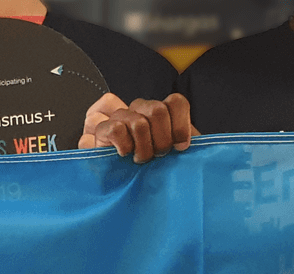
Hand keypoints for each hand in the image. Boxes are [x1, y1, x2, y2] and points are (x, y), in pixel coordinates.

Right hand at [78, 93, 197, 163]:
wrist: (129, 192)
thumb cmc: (154, 170)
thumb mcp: (175, 155)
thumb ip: (182, 141)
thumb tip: (191, 142)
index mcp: (158, 112)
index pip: (175, 102)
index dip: (180, 125)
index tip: (181, 147)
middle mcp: (138, 110)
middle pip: (157, 110)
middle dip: (162, 139)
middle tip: (159, 156)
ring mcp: (119, 117)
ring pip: (139, 122)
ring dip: (144, 148)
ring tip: (141, 160)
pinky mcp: (101, 130)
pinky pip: (116, 129)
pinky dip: (124, 146)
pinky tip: (125, 155)